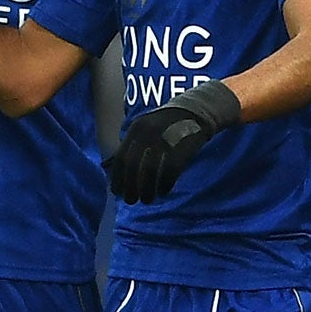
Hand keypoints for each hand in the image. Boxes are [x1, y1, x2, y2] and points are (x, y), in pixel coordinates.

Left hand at [105, 81, 241, 203]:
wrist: (195, 111)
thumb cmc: (166, 125)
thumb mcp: (145, 129)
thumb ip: (132, 147)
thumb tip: (115, 173)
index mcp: (136, 129)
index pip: (121, 157)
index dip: (118, 177)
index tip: (117, 192)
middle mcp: (148, 133)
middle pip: (134, 166)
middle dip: (130, 187)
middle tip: (131, 201)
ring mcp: (166, 139)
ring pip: (150, 170)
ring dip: (147, 189)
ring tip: (147, 199)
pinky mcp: (182, 146)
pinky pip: (170, 170)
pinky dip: (165, 184)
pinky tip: (163, 191)